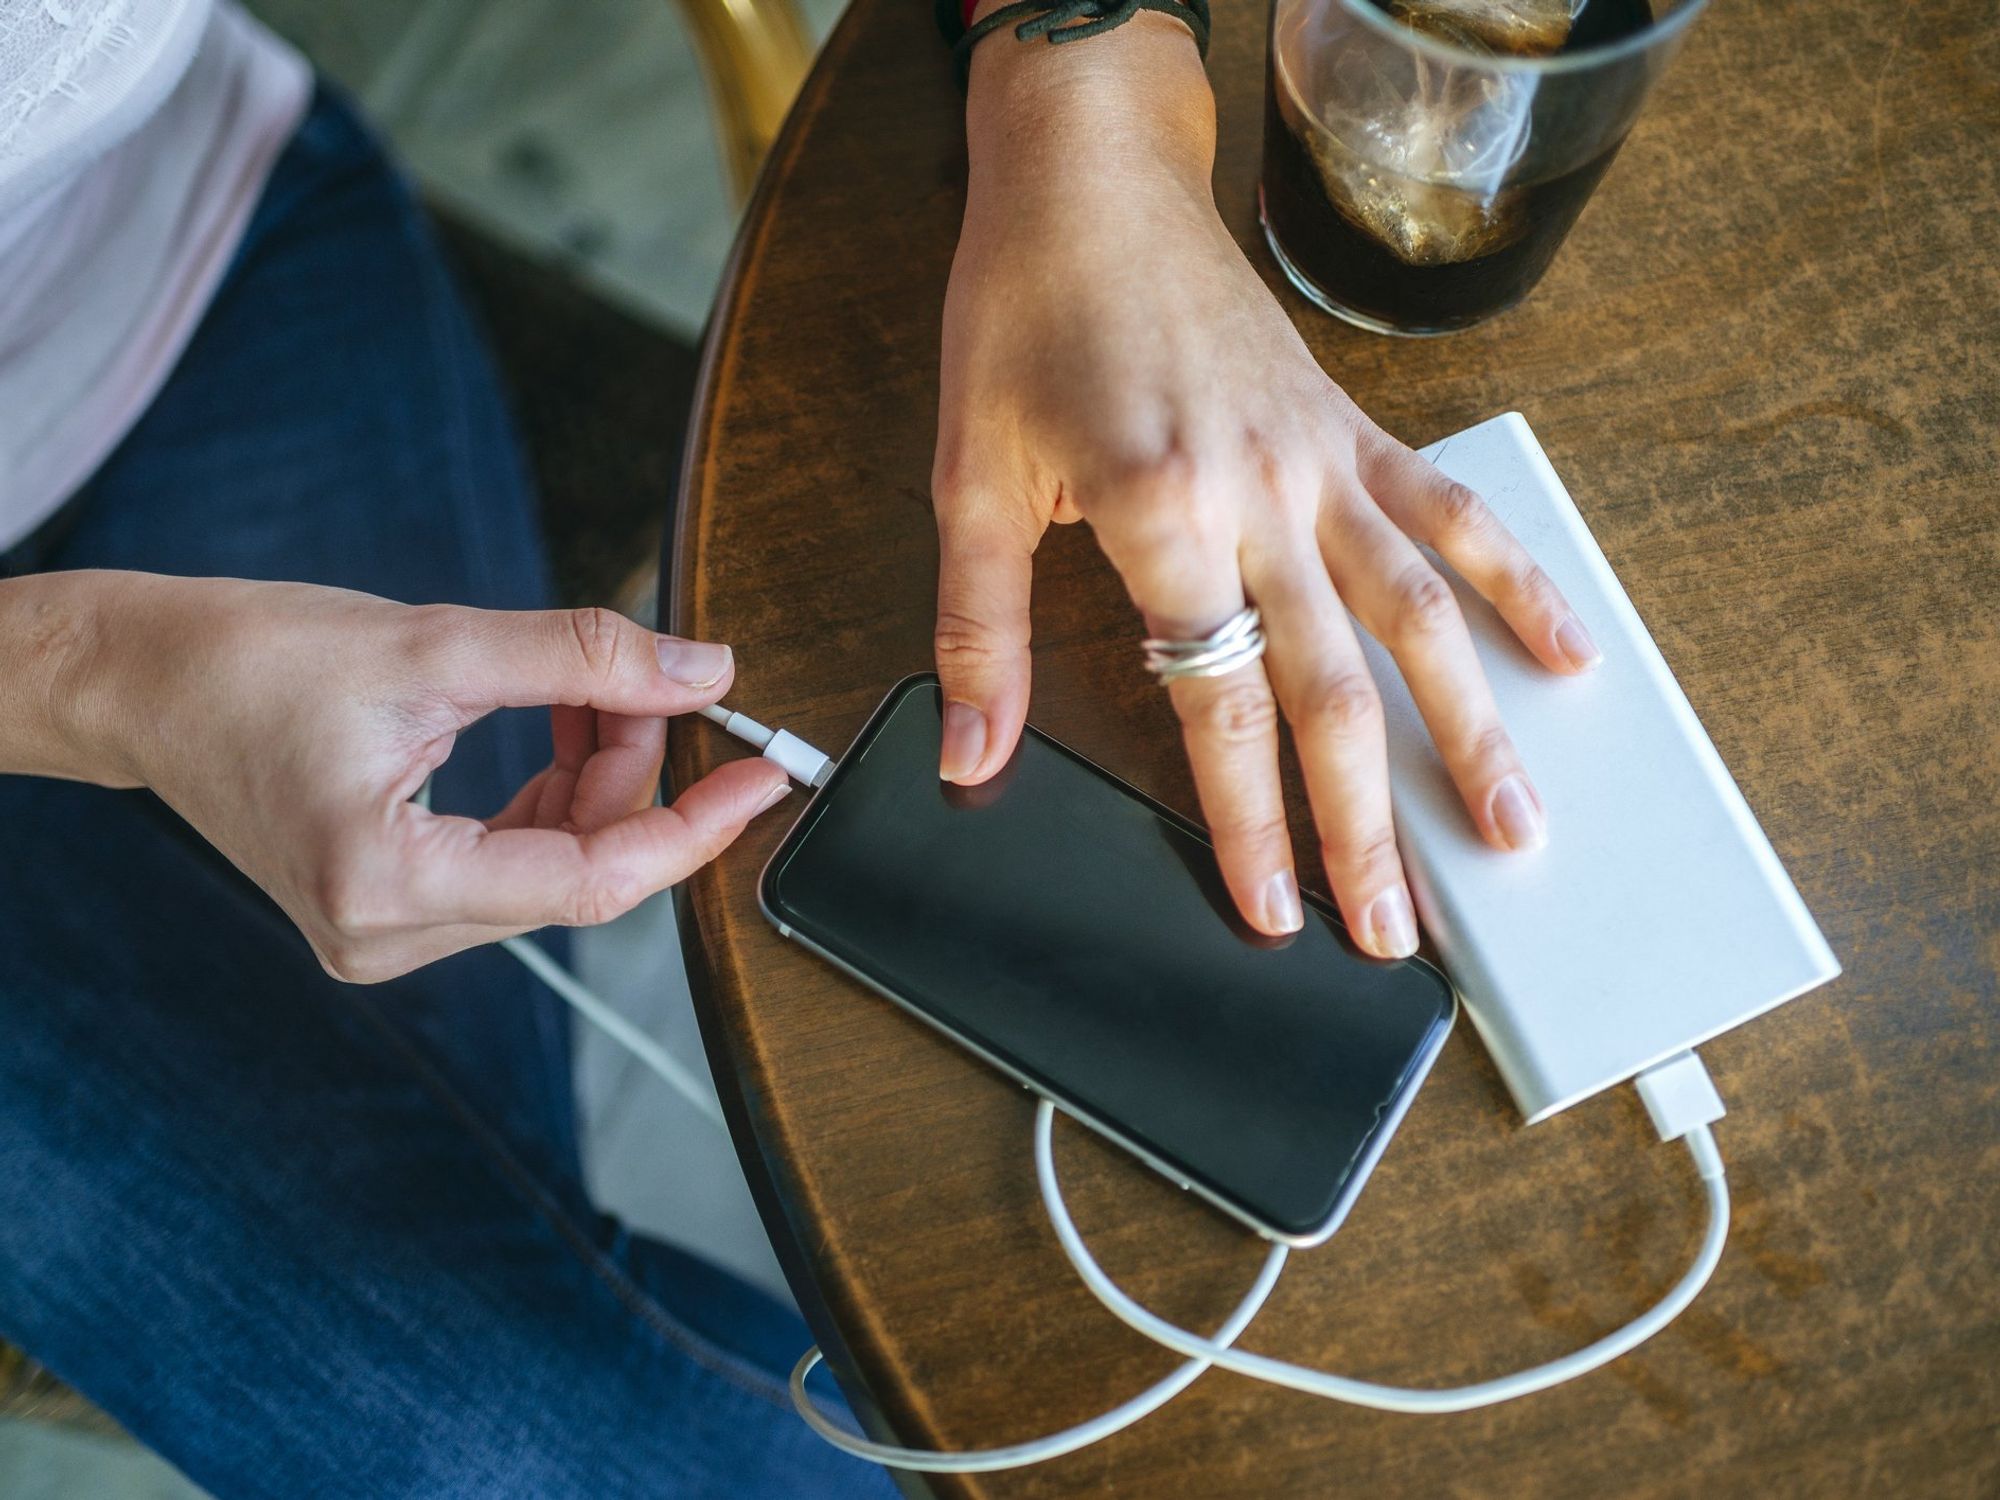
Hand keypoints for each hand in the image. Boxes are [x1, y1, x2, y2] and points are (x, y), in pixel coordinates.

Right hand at [47, 573, 789, 981]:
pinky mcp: (389, 909)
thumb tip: (701, 670)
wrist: (143, 683)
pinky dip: (554, 795)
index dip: (695, 826)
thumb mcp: (434, 642)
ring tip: (588, 688)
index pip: (594, 881)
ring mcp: (386, 934)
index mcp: (386, 886)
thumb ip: (582, 658)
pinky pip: (514, 863)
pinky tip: (556, 725)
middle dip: (635, 772)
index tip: (764, 774)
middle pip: (580, 870)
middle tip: (654, 680)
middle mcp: (387, 937)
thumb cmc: (248, 660)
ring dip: (597, 779)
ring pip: (555, 866)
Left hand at [933, 18, 1598, 953]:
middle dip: (1371, 823)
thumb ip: (980, 629)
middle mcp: (1261, 493)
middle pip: (1334, 687)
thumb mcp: (971, 477)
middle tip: (1397, 929)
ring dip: (1472, 728)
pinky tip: (1566, 653)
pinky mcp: (1353, 427)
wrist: (1089, 181)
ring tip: (1515, 828)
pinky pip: (1449, 512)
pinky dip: (1515, 581)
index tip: (1277, 911)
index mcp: (1159, 511)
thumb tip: (973, 754)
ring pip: (1420, 614)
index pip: (1218, 703)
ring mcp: (1321, 460)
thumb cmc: (1022, 313)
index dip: (1250, 822)